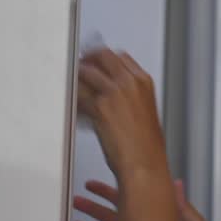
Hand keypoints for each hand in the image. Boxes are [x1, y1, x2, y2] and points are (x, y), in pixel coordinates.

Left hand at [77, 48, 166, 182]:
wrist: (144, 165)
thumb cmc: (146, 147)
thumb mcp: (145, 112)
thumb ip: (130, 96)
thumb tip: (114, 93)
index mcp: (144, 82)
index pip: (120, 56)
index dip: (105, 59)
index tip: (96, 63)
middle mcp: (129, 83)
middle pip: (102, 56)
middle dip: (88, 61)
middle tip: (80, 69)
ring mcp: (113, 92)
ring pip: (86, 72)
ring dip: (77, 79)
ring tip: (74, 88)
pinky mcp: (99, 106)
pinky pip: (79, 95)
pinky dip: (74, 99)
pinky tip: (76, 107)